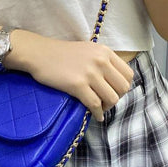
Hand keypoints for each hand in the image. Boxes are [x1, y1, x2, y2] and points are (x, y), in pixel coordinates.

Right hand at [8, 32, 133, 121]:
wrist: (39, 54)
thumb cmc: (61, 54)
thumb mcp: (88, 50)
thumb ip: (103, 61)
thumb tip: (115, 82)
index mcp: (105, 52)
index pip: (128, 74)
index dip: (123, 87)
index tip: (113, 91)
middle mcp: (101, 61)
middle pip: (123, 88)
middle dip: (116, 98)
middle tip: (105, 101)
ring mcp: (90, 73)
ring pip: (112, 98)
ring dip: (107, 107)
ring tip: (99, 108)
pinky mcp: (78, 85)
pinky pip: (95, 105)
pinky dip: (97, 114)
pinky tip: (94, 115)